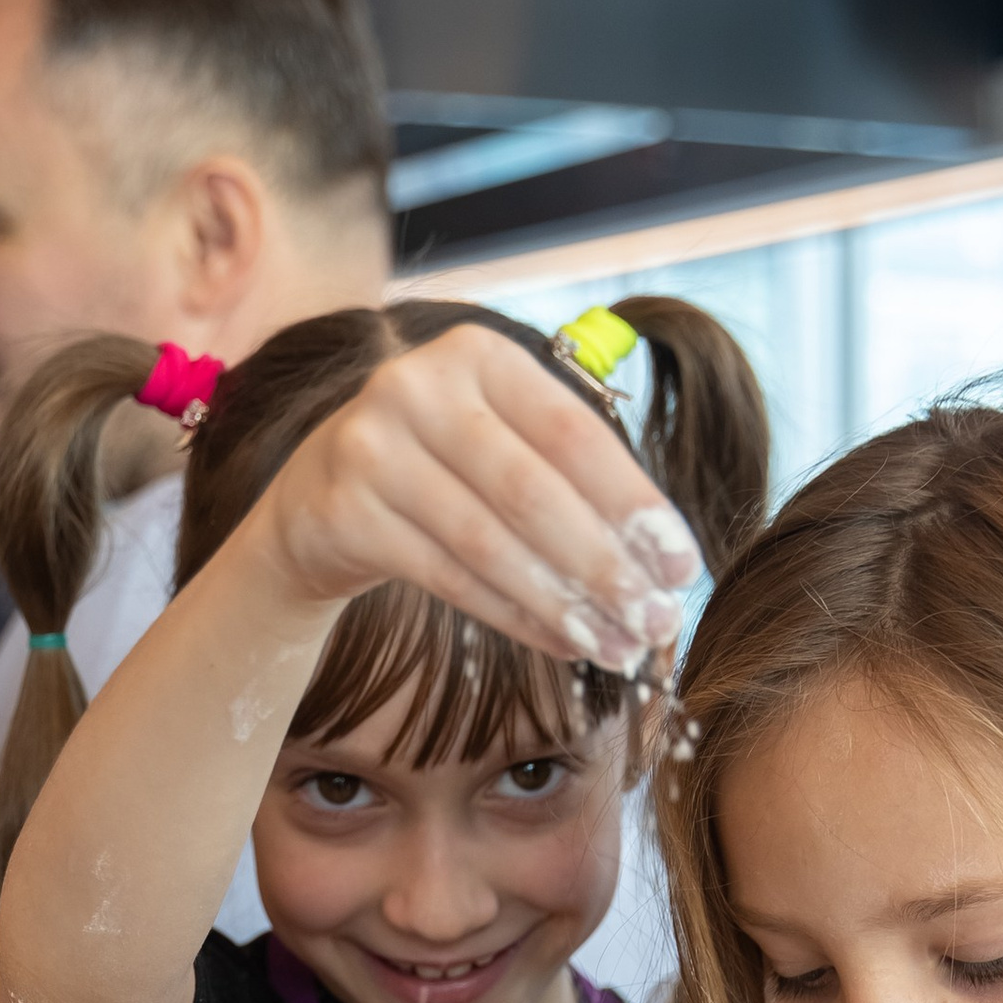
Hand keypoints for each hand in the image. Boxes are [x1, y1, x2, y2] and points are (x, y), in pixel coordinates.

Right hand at [259, 323, 701, 676]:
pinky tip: (563, 644)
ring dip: (565, 605)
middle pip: (534, 492)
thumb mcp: (502, 439)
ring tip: (618, 647)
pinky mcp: (345, 511)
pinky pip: (449, 577)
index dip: (635, 505)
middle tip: (657, 622)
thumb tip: (667, 559)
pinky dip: (516, 617)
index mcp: (478, 354)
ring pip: (491, 542)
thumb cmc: (442, 470)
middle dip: (606, 566)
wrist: (318, 499)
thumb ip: (574, 474)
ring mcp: (371, 446)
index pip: (573, 434)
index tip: (683, 567)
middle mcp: (417, 386)